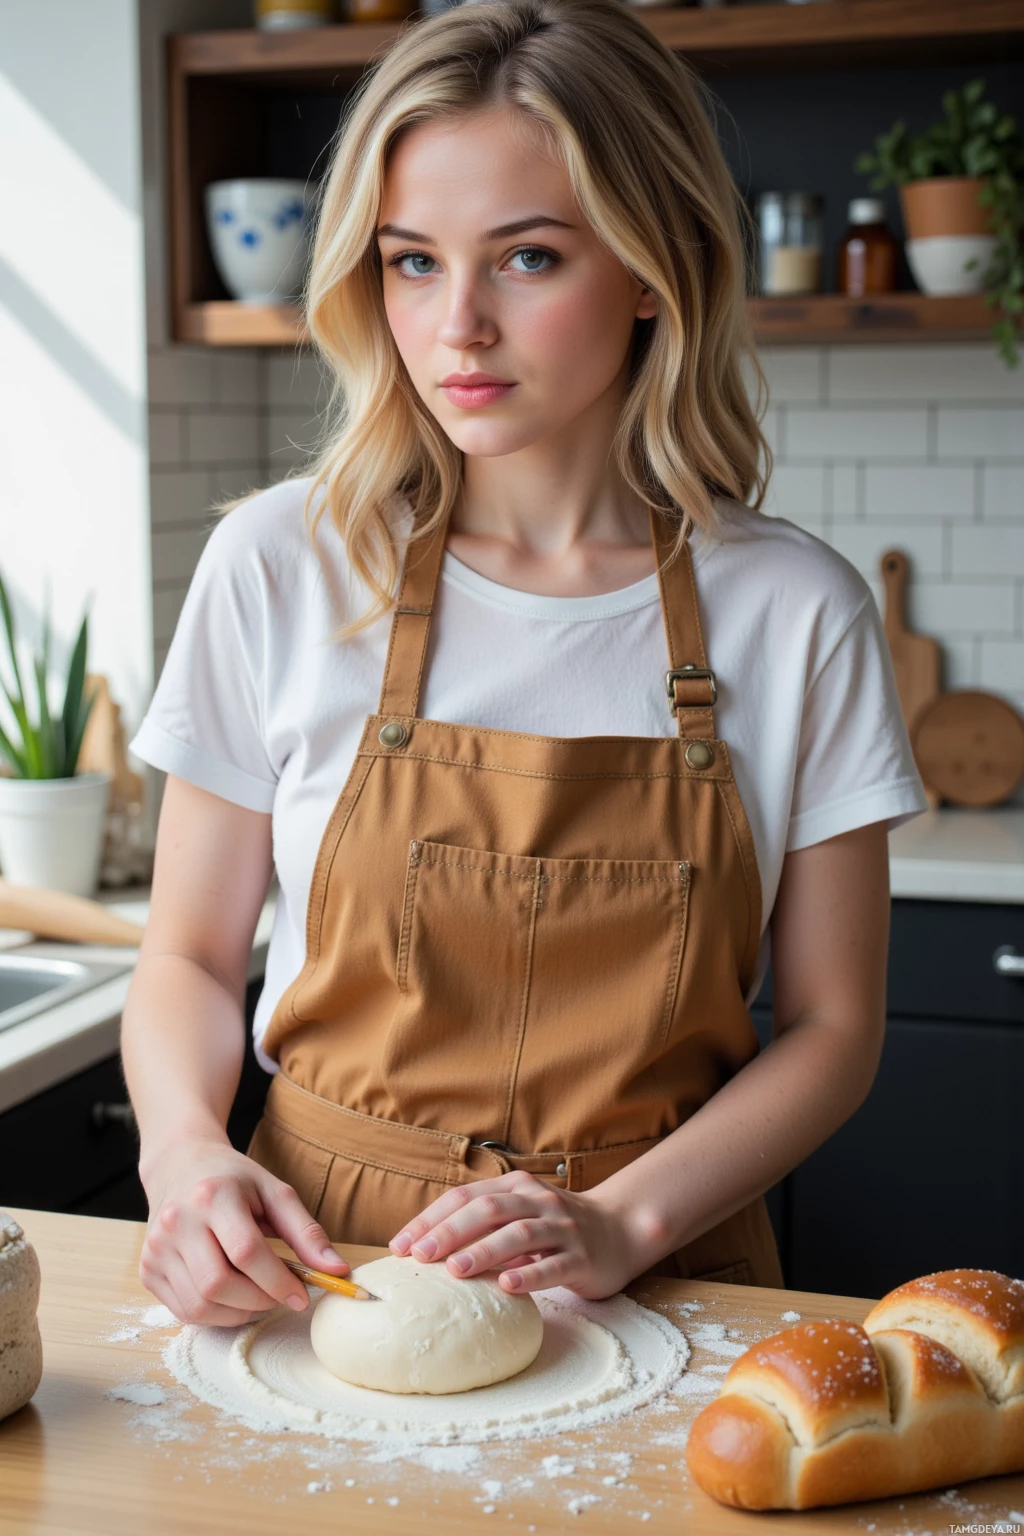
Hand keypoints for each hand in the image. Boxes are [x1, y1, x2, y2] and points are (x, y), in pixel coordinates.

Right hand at [139, 1138, 349, 1326]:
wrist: (180, 1165)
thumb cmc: (233, 1179)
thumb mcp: (275, 1192)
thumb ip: (307, 1232)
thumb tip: (338, 1271)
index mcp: (213, 1195)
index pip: (246, 1252)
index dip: (278, 1281)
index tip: (302, 1295)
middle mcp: (177, 1222)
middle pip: (218, 1284)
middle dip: (258, 1300)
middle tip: (280, 1295)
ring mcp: (156, 1248)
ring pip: (199, 1305)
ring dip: (237, 1313)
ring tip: (257, 1295)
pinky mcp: (147, 1270)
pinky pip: (183, 1310)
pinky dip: (214, 1314)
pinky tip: (231, 1296)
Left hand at [387, 1171, 652, 1298]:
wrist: (621, 1231)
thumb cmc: (556, 1229)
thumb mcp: (519, 1215)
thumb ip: (483, 1224)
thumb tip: (423, 1248)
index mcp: (515, 1187)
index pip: (464, 1197)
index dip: (430, 1219)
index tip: (400, 1245)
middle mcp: (537, 1201)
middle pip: (488, 1210)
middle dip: (450, 1232)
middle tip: (420, 1256)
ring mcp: (562, 1228)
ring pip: (519, 1234)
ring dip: (484, 1251)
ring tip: (455, 1269)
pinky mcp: (582, 1256)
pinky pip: (553, 1265)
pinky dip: (528, 1274)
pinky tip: (506, 1286)